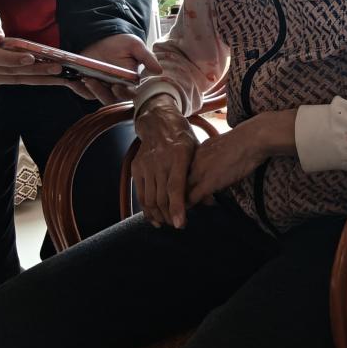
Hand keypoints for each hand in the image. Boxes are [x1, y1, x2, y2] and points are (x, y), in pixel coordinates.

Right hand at [0, 9, 63, 89]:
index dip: (12, 58)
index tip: (31, 57)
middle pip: (5, 70)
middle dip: (33, 70)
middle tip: (57, 68)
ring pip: (10, 79)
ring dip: (36, 78)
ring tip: (58, 76)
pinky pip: (9, 81)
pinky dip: (28, 79)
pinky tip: (46, 78)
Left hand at [72, 34, 162, 103]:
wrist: (102, 36)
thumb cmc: (120, 43)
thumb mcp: (135, 46)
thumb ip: (147, 58)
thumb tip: (159, 71)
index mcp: (130, 81)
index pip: (130, 94)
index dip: (124, 93)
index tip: (117, 86)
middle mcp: (117, 87)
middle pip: (112, 99)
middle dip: (103, 93)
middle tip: (95, 81)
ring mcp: (103, 87)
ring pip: (98, 97)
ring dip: (92, 91)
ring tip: (87, 78)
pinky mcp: (89, 85)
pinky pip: (84, 93)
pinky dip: (78, 89)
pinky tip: (74, 81)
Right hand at [133, 94, 196, 227]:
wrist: (158, 122)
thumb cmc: (182, 138)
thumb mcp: (197, 151)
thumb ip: (201, 177)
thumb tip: (210, 202)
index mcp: (178, 155)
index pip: (176, 187)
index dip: (178, 208)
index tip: (180, 225)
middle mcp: (160, 161)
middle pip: (162, 197)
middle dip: (170, 216)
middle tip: (177, 225)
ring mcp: (146, 165)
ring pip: (150, 199)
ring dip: (158, 215)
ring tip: (167, 223)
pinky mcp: (136, 168)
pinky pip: (140, 194)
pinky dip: (146, 209)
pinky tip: (153, 217)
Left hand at [186, 109, 296, 207]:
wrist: (252, 138)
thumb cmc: (246, 141)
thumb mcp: (224, 147)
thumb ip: (216, 157)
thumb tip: (219, 169)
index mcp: (198, 150)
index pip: (182, 170)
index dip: (182, 183)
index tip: (182, 193)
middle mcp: (194, 160)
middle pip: (178, 181)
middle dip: (176, 194)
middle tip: (175, 207)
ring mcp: (200, 171)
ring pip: (181, 191)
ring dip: (179, 203)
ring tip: (178, 214)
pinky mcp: (208, 182)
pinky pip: (192, 198)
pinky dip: (187, 208)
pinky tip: (186, 216)